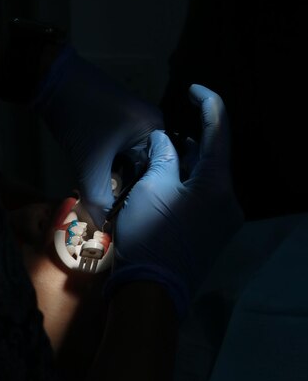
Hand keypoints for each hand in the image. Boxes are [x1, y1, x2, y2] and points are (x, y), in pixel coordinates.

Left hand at [35, 46, 163, 228]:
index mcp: (155, 131)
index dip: (145, 200)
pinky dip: (115, 168)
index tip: (133, 222)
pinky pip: (125, 152)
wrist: (52, 80)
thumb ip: (99, 198)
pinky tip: (106, 186)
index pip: (160, 175)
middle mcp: (153, 126)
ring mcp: (136, 122)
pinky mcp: (120, 122)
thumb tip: (104, 228)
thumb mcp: (90, 162)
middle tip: (121, 219)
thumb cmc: (78, 117)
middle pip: (148, 169)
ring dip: (122, 181)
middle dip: (133, 193)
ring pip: (134, 162)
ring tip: (114, 208)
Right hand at [109, 84, 243, 315]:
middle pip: (212, 156)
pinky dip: (187, 182)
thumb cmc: (150, 234)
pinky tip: (165, 178)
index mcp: (218, 186)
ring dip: (185, 163)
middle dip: (188, 142)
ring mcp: (223, 219)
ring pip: (206, 177)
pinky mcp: (212, 232)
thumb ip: (163, 156)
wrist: (151, 292)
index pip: (219, 132)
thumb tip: (165, 140)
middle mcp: (229, 200)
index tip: (192, 88)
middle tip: (161, 135)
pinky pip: (203, 196)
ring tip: (158, 155)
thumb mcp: (151, 186)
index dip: (208, 103)